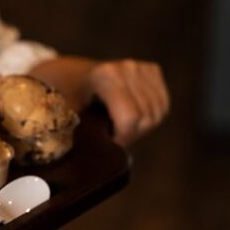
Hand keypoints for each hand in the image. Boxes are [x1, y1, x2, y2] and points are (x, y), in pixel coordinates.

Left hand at [30, 56, 168, 145]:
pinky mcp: (152, 70)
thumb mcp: (67, 118)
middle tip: (112, 134)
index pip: (130, 118)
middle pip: (145, 118)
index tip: (108, 143)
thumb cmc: (69, 103)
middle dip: (130, 134)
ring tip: (120, 125)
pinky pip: (162, 105)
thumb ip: (81, 134)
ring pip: (156, 113)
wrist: (75, 79)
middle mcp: (126, 68)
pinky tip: (133, 115)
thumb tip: (95, 161)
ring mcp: (141, 67)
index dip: (122, 138)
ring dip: (141, 126)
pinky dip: (151, 116)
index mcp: (104, 77)